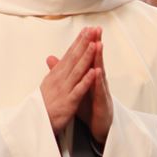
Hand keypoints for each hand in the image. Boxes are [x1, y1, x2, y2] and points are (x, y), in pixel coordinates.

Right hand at [40, 29, 98, 135]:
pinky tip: (93, 72)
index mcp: (56, 75)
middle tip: (93, 29)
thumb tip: (53, 58)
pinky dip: (86, 80)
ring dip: (86, 57)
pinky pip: (78, 90)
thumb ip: (53, 71)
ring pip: (77, 70)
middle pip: (73, 58)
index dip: (78, 42)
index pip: (69, 54)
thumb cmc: (42, 105)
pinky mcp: (68, 102)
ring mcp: (64, 90)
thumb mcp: (47, 84)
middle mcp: (59, 79)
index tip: (87, 29)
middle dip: (83, 43)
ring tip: (95, 44)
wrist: (34, 124)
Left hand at [73, 27, 111, 142]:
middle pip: (96, 60)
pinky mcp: (102, 102)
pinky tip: (97, 72)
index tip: (86, 29)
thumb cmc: (90, 107)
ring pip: (100, 72)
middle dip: (96, 44)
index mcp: (90, 77)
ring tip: (98, 44)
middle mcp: (98, 81)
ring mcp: (101, 91)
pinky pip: (99, 90)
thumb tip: (53, 60)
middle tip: (96, 29)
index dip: (86, 44)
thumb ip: (67, 73)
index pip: (88, 58)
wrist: (99, 127)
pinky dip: (98, 81)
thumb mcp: (77, 88)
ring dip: (99, 58)